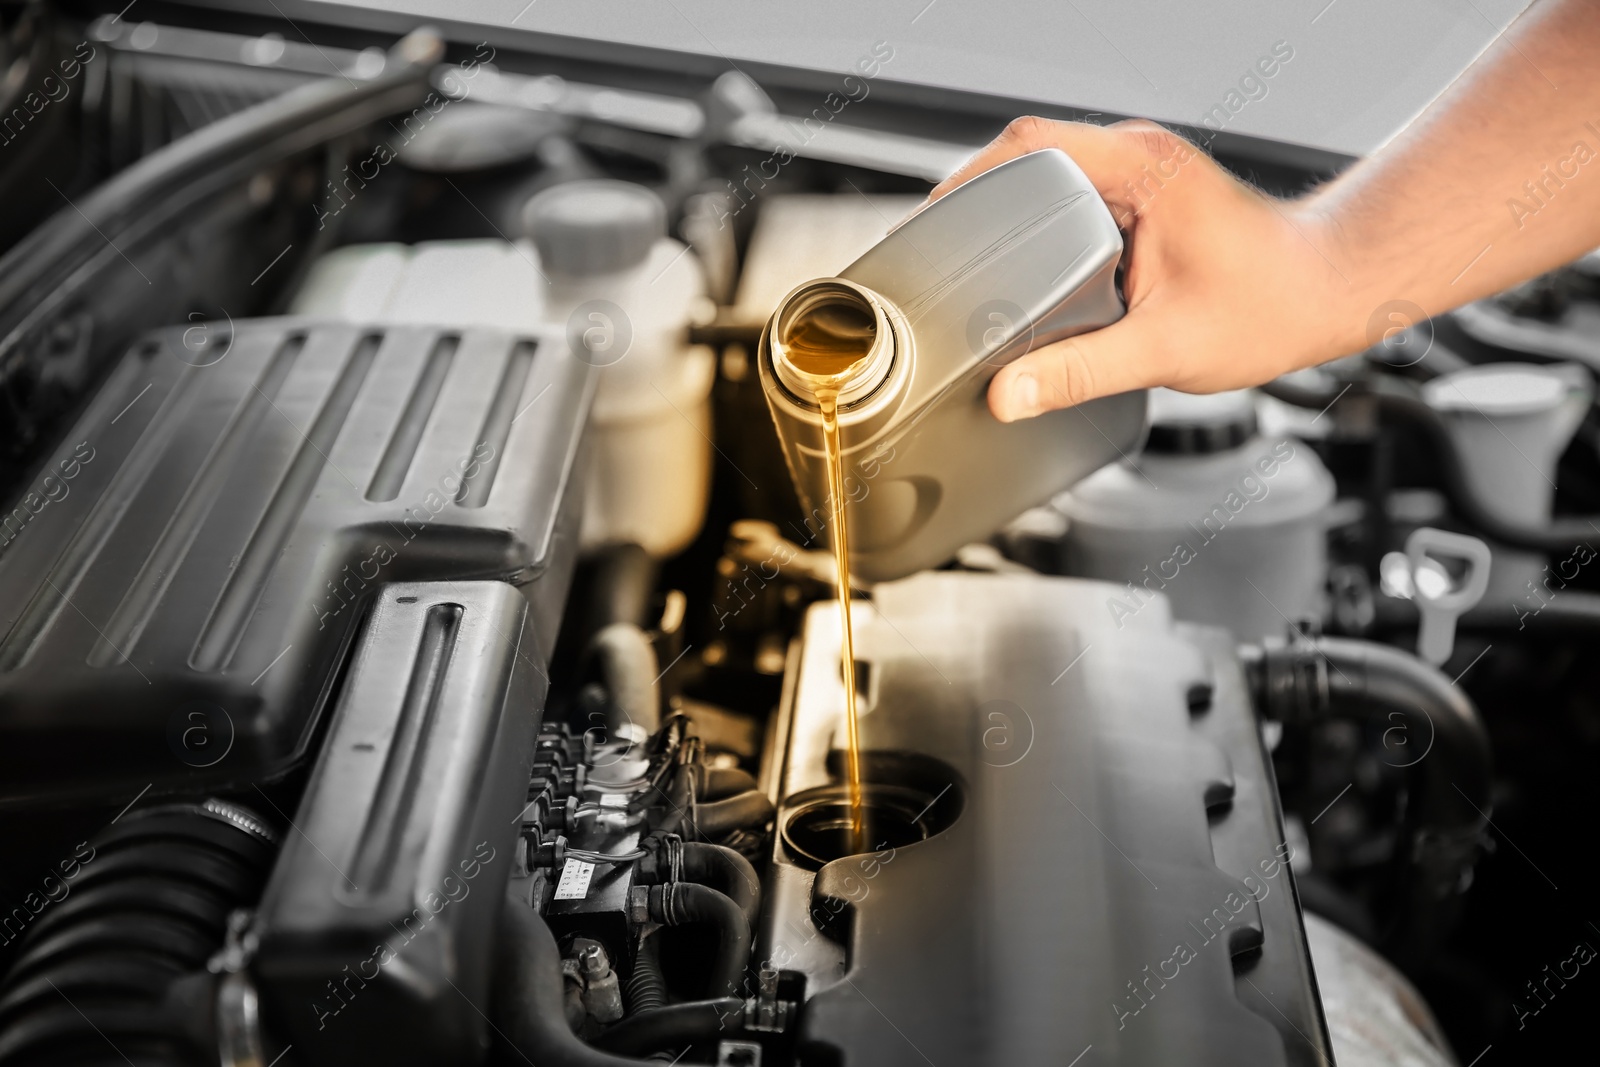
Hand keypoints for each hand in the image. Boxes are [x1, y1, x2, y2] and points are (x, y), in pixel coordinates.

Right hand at [928, 118, 1363, 421]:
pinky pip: (1070, 194)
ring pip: (1046, 172)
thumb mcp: (1165, 349)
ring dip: (1006, 208)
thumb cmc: (1272, 304)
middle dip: (973, 194)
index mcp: (1138, 169)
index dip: (966, 177)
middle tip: (937, 243)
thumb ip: (1078, 372)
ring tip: (968, 253)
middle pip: (1024, 153)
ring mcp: (1139, 174)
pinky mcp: (1142, 197)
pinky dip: (1036, 222)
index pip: (1028, 144)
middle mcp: (1136, 157)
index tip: (930, 217)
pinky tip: (1021, 264)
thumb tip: (1009, 395)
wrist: (1329, 292)